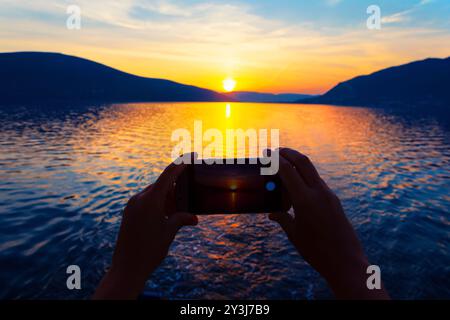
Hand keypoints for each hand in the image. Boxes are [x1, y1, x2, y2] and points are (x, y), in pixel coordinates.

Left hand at [93, 161, 197, 299]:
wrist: (126, 269)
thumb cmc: (149, 250)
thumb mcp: (169, 232)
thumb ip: (181, 219)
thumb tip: (194, 217)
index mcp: (151, 200)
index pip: (168, 175)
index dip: (180, 164)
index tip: (190, 156)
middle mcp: (139, 199)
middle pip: (161, 184)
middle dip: (176, 187)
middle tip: (189, 192)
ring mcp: (132, 205)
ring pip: (153, 193)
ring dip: (166, 197)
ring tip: (177, 209)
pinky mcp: (129, 212)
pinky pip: (145, 201)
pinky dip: (157, 203)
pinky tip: (165, 214)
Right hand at [270, 148, 388, 298]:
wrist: (346, 263)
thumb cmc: (317, 251)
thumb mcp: (294, 234)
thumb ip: (282, 219)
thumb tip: (272, 213)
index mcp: (305, 200)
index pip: (288, 170)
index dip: (276, 159)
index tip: (266, 152)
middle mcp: (319, 193)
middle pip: (303, 162)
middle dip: (289, 153)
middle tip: (276, 151)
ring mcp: (329, 195)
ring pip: (311, 171)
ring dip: (298, 165)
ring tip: (284, 169)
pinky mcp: (334, 201)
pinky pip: (317, 183)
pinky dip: (305, 178)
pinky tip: (297, 188)